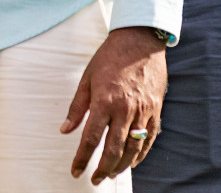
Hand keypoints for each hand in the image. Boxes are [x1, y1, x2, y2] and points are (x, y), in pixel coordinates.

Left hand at [61, 26, 165, 184]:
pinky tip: (132, 162)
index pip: (91, 138)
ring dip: (122, 165)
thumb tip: (65, 130)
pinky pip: (149, 138)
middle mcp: (125, 109)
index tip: (76, 171)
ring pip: (133, 147)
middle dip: (103, 168)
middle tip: (95, 180)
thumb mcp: (86, 78)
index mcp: (104, 101)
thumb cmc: (109, 57)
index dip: (83, 158)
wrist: (140, 41)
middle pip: (114, 148)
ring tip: (111, 173)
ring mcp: (143, 111)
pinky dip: (141, 153)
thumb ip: (77, 107)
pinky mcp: (155, 110)